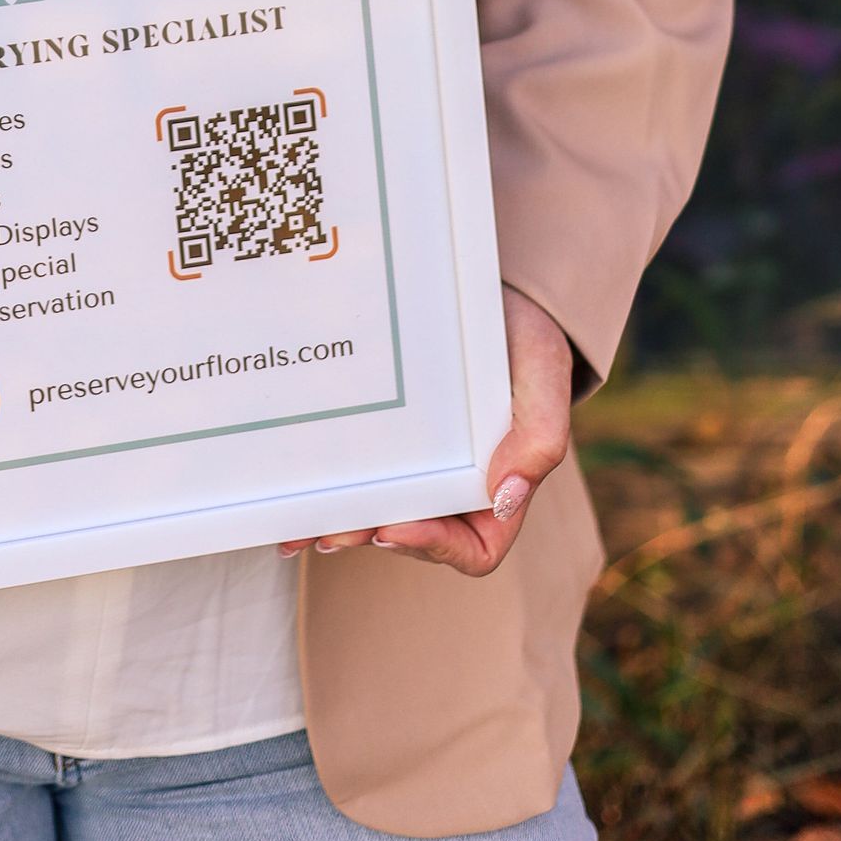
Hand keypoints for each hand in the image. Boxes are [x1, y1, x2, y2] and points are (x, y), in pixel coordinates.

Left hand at [279, 284, 573, 576]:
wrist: (488, 293)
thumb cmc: (525, 337)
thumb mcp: (543, 374)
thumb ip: (540, 436)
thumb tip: (505, 498)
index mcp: (499, 486)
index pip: (473, 547)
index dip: (433, 547)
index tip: (393, 527)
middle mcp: (457, 486)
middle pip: (414, 532)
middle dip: (370, 532)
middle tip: (328, 528)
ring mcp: (422, 464)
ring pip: (381, 508)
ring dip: (342, 520)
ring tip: (298, 522)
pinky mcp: (391, 438)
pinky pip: (363, 469)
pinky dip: (332, 483)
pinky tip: (297, 487)